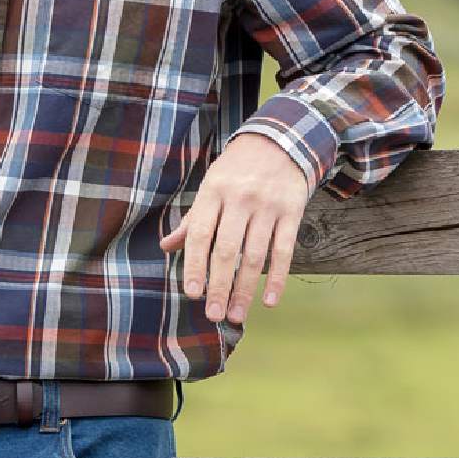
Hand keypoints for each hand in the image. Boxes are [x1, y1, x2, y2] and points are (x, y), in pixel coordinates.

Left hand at [159, 133, 309, 323]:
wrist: (279, 142)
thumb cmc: (236, 171)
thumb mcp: (210, 186)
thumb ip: (192, 220)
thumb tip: (166, 247)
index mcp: (213, 192)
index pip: (200, 234)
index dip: (195, 265)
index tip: (192, 294)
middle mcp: (239, 199)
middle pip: (227, 249)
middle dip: (219, 285)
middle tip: (213, 315)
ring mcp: (267, 206)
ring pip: (254, 255)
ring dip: (245, 289)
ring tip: (236, 315)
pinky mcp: (292, 212)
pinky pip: (283, 251)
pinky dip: (277, 278)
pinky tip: (268, 301)